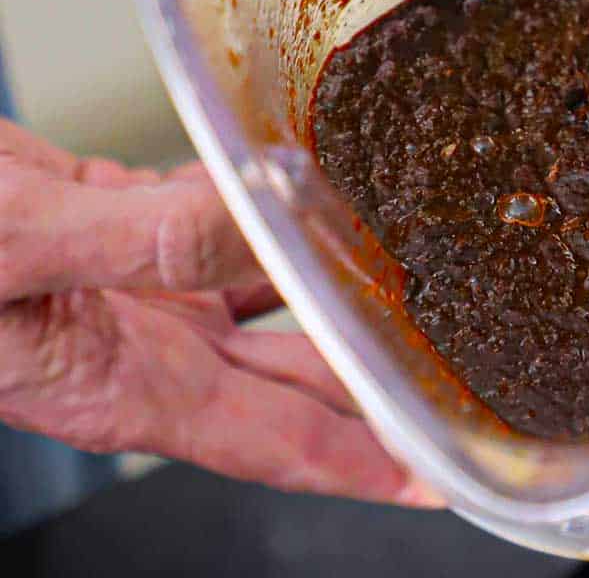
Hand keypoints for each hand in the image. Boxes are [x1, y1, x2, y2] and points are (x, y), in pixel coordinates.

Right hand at [0, 118, 438, 505]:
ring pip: (263, 304)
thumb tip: (271, 212)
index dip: (360, 458)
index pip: (272, 439)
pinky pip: (219, 231)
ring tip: (412, 283)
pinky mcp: (124, 224)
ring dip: (331, 297)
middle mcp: (140, 343)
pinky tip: (314, 200)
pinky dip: (270, 220)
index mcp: (120, 380)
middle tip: (461, 370)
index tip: (443, 472)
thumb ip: (149, 238)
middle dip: (370, 383)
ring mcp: (135, 285)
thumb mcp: (20, 244)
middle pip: (289, 381)